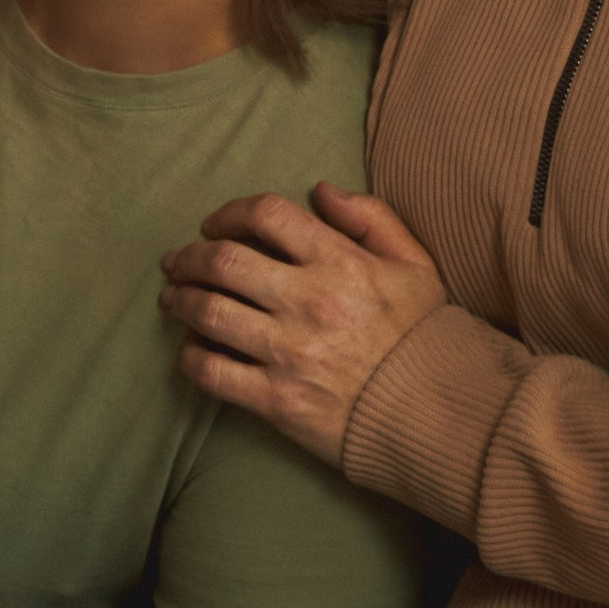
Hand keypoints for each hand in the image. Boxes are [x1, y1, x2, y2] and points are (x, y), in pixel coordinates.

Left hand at [161, 183, 447, 466]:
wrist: (435, 416)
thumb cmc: (424, 338)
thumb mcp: (415, 264)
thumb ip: (371, 218)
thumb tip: (320, 190)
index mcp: (341, 263)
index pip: (266, 214)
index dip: (230, 212)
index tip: (214, 224)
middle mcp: (309, 302)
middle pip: (223, 261)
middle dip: (189, 257)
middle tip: (176, 262)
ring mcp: (289, 353)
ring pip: (208, 313)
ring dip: (180, 301)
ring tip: (173, 298)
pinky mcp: (276, 400)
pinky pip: (212, 372)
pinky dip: (190, 356)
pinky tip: (190, 347)